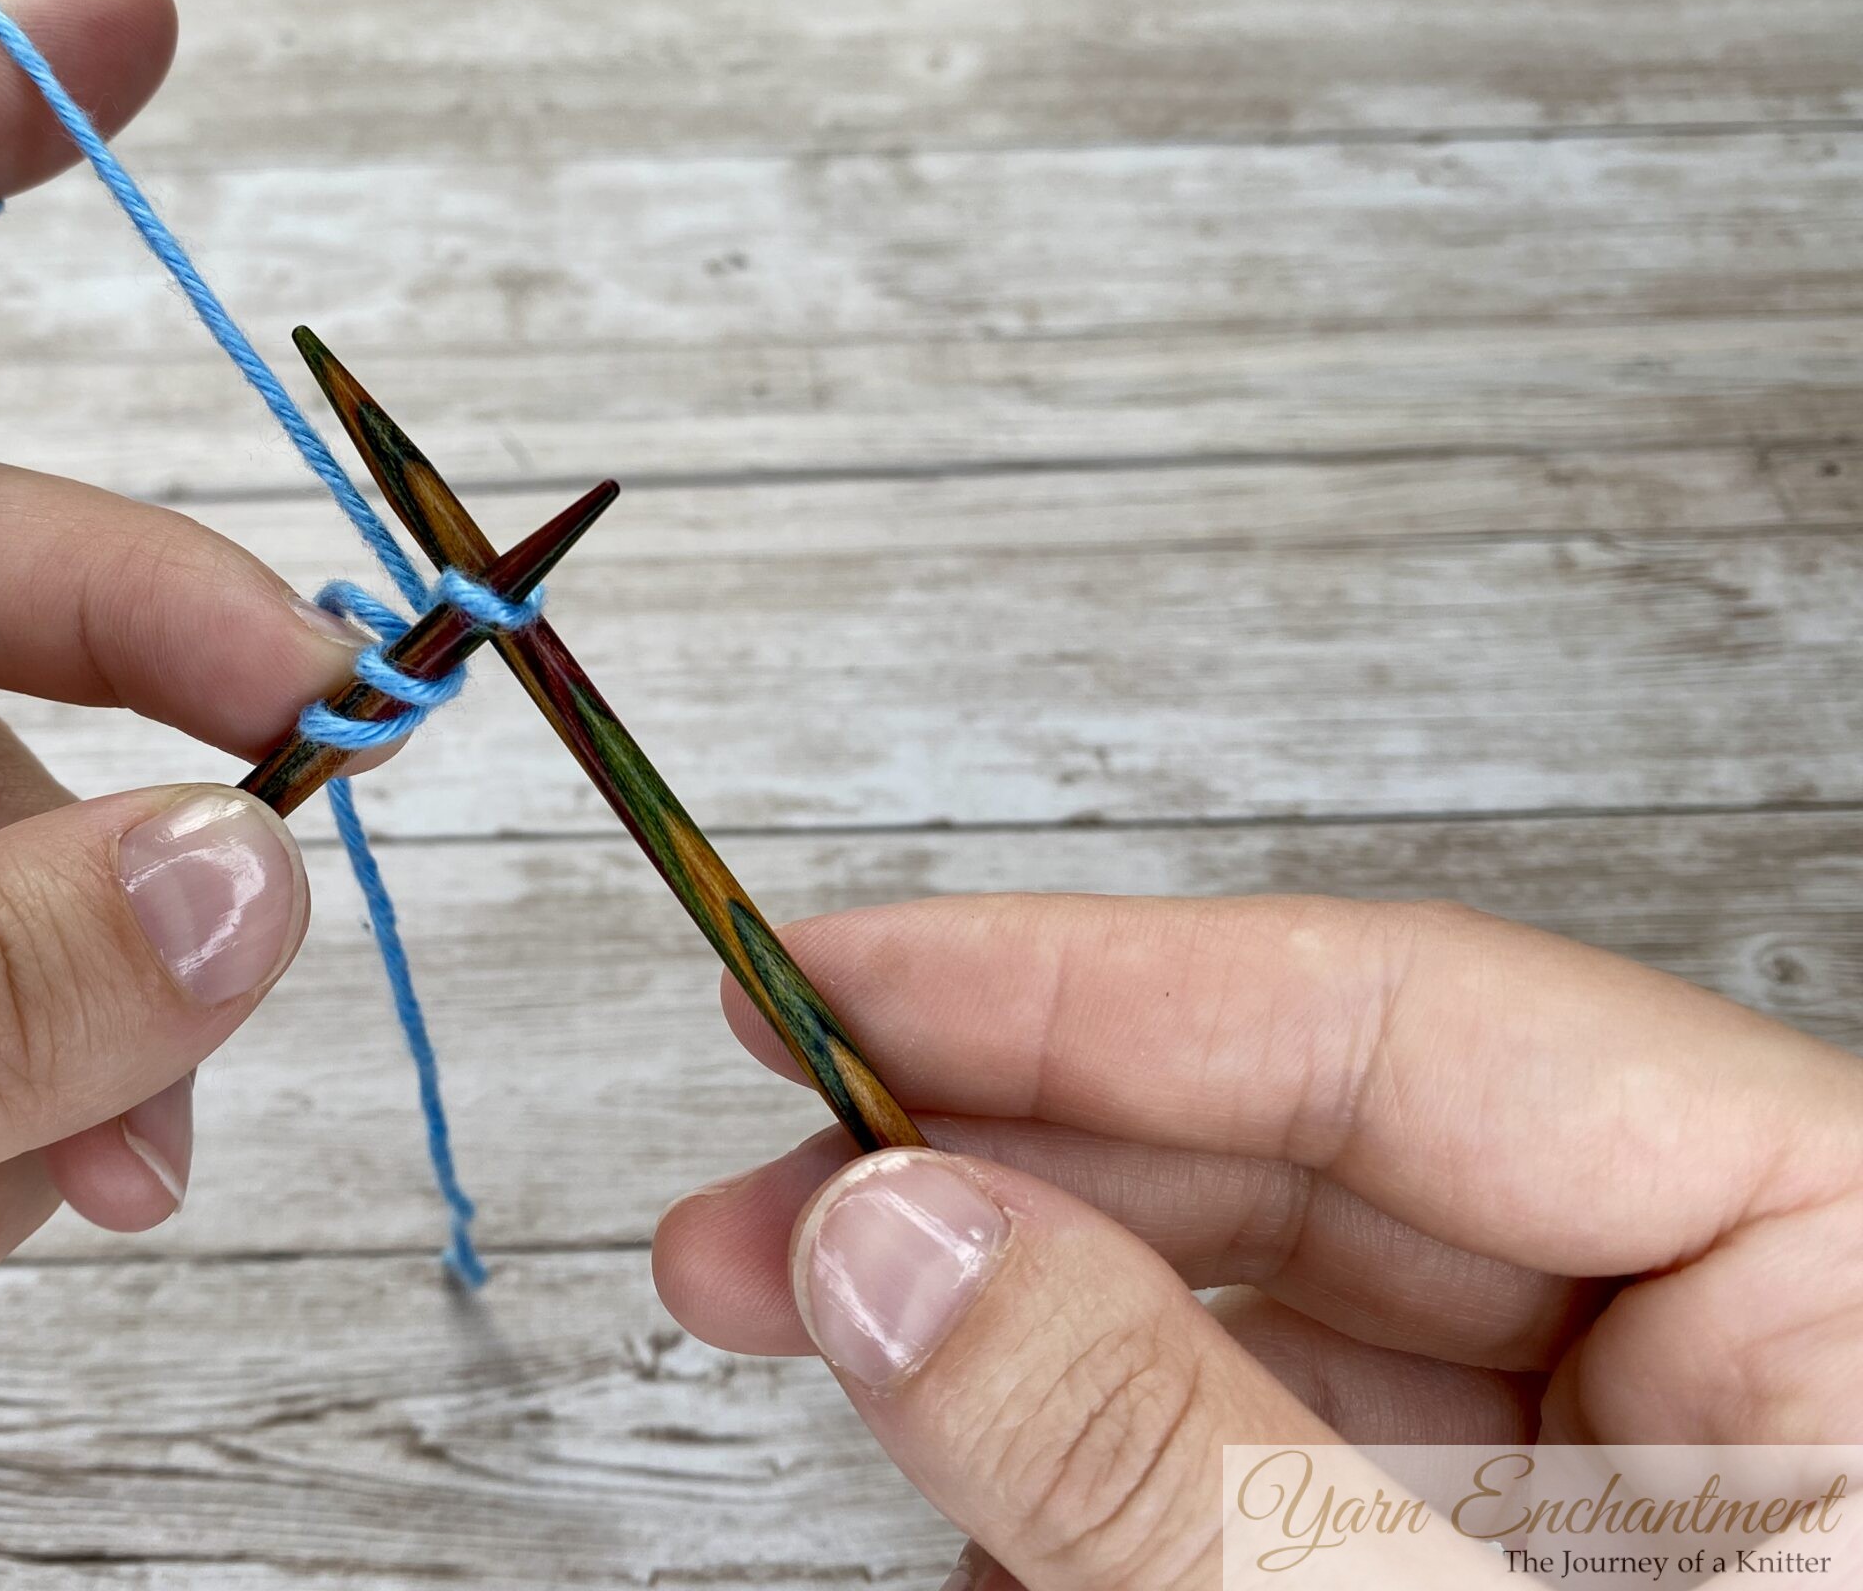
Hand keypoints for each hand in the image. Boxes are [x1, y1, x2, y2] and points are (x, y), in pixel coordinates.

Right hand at [653, 894, 1862, 1588]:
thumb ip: (1172, 1464)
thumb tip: (892, 1240)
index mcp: (1860, 1272)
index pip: (1408, 1022)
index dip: (1084, 983)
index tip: (833, 982)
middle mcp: (1773, 1346)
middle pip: (1320, 1162)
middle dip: (1014, 1174)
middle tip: (760, 1201)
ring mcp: (1663, 1485)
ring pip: (1289, 1324)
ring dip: (1041, 1343)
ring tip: (841, 1363)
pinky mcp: (1554, 1588)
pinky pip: (1298, 1479)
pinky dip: (1122, 1494)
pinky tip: (993, 1532)